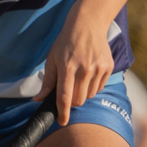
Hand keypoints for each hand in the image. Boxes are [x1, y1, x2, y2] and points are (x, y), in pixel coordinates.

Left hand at [36, 3, 114, 124]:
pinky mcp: (108, 67)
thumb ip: (48, 82)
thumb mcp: (52, 59)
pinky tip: (89, 73)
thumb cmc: (66, 42)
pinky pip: (99, 88)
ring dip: (83, 93)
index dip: (63, 112)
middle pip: (78, 100)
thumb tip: (38, 99)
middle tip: (68, 91)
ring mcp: (98, 68)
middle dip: (72, 102)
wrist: (88, 24)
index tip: (62, 122)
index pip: (65, 97)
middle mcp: (84, 69)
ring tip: (79, 78)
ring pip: (89, 96)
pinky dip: (93, 86)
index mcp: (67, 67)